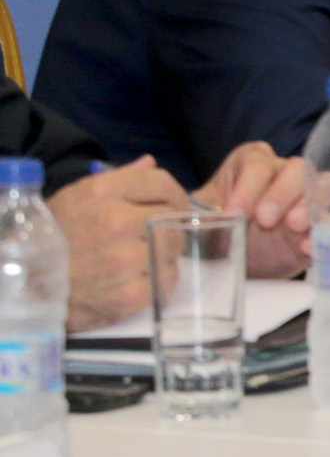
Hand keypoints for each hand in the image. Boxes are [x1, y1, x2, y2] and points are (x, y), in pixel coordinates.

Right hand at [48, 157, 190, 328]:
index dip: (174, 194)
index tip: (173, 205)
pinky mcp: (129, 294)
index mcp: (102, 192)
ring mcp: (124, 260)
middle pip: (172, 218)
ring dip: (165, 253)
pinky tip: (137, 279)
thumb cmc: (56, 234)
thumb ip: (119, 178)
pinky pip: (166, 281)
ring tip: (143, 258)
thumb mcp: (78, 196)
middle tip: (154, 236)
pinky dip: (158, 281)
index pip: (161, 182)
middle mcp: (116, 222)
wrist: (29, 281)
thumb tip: (150, 162)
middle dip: (168, 226)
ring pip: (173, 249)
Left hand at [198, 141, 315, 277]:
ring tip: (295, 226)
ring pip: (326, 185)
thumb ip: (195, 208)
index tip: (233, 214)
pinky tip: (306, 246)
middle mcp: (286, 173)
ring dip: (312, 204)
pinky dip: (327, 230)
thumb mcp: (199, 217)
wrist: (233, 264)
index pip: (258, 164)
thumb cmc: (215, 231)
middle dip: (282, 193)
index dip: (248, 188)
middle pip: (298, 168)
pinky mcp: (323, 224)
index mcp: (253, 163)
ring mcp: (309, 198)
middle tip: (265, 220)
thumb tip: (178, 199)